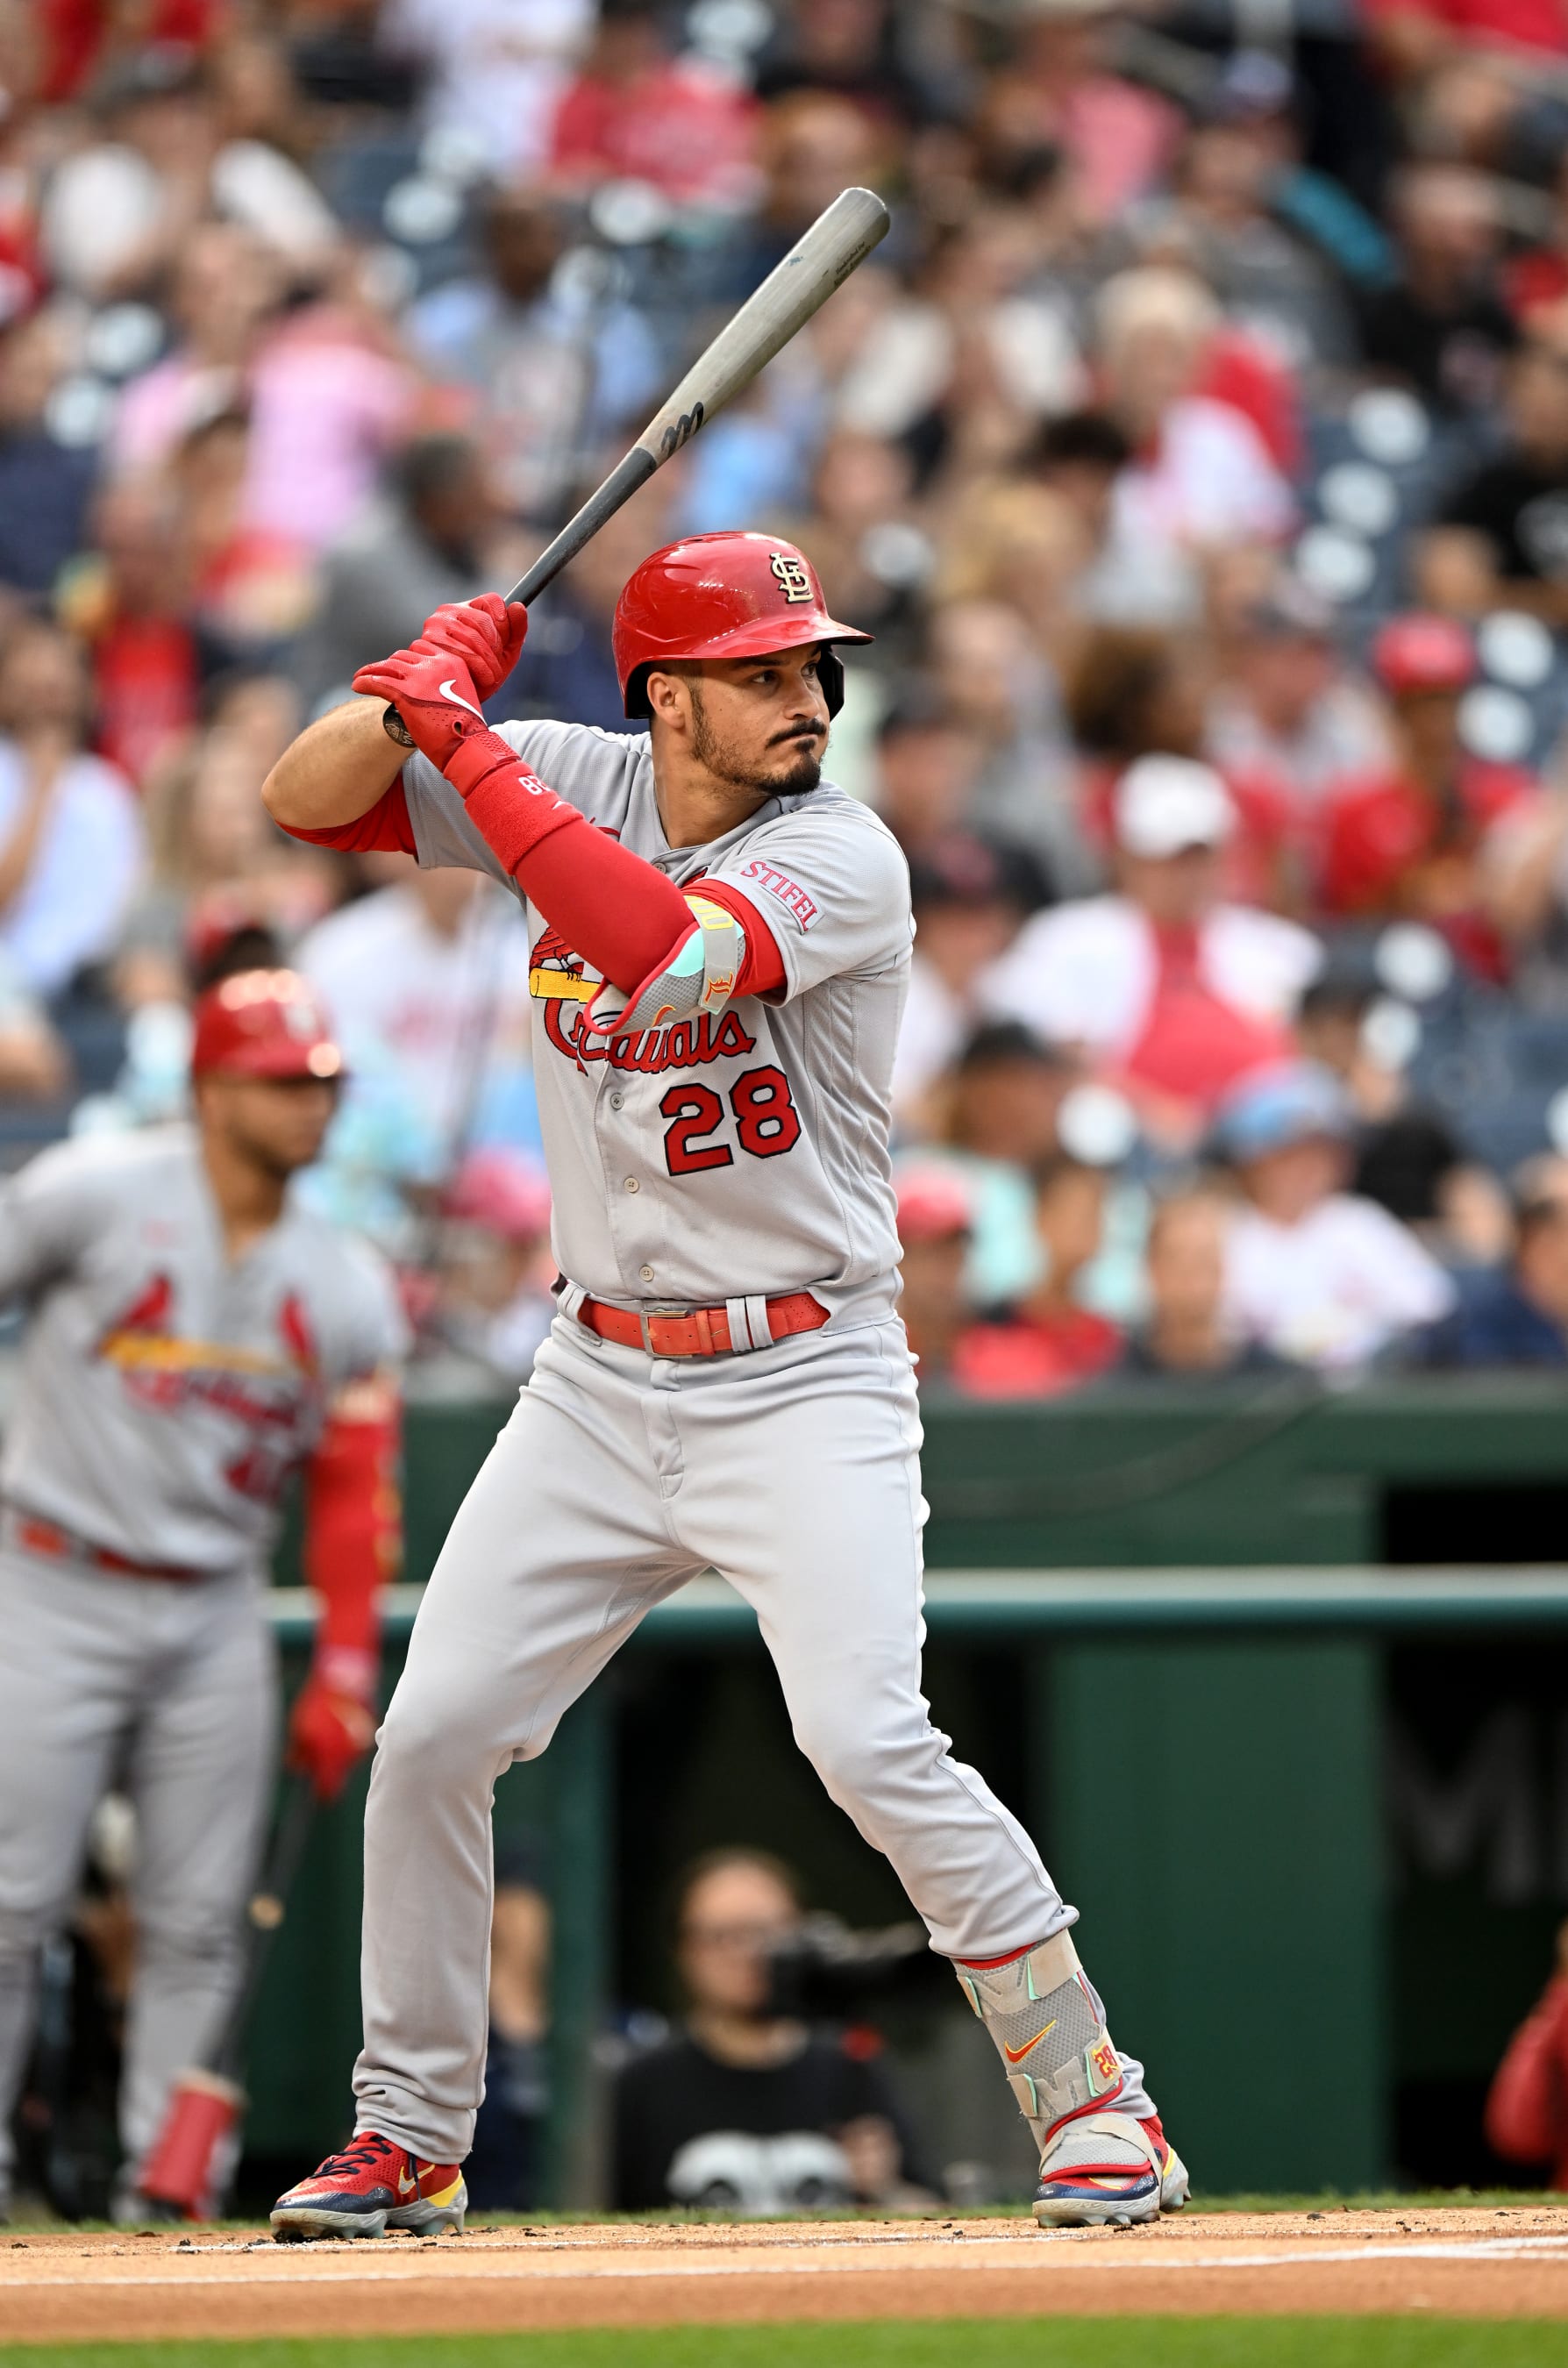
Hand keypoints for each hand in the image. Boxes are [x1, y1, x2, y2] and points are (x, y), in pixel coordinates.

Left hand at [287, 1666, 376, 1801]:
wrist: (345, 1678)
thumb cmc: (319, 1704)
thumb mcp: (299, 1728)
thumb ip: (298, 1752)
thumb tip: (295, 1767)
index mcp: (332, 1760)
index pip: (328, 1790)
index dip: (322, 1792)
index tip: (317, 1792)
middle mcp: (351, 1756)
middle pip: (340, 1773)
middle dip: (330, 1768)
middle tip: (317, 1754)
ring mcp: (363, 1742)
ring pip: (350, 1758)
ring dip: (341, 1752)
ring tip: (331, 1733)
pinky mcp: (371, 1729)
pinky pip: (359, 1742)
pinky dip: (351, 1738)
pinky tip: (343, 1723)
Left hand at [352, 645, 488, 772]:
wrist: (468, 746)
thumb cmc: (466, 728)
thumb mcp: (463, 694)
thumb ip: (446, 682)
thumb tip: (428, 686)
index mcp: (452, 662)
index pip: (420, 648)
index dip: (406, 658)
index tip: (398, 666)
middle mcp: (435, 665)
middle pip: (401, 656)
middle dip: (388, 665)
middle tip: (378, 673)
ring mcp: (420, 678)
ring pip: (387, 666)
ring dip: (371, 670)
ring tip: (360, 677)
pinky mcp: (406, 694)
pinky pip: (378, 682)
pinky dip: (365, 682)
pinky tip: (357, 685)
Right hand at [411, 595, 526, 701]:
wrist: (460, 700)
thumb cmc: (483, 675)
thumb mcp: (506, 653)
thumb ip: (516, 630)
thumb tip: (517, 607)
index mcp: (469, 609)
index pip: (492, 601)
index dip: (504, 623)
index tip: (504, 643)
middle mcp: (449, 612)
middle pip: (483, 620)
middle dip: (495, 647)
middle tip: (497, 667)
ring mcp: (435, 625)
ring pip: (471, 636)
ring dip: (487, 661)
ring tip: (491, 676)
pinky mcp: (426, 642)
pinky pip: (458, 651)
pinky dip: (475, 667)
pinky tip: (480, 678)